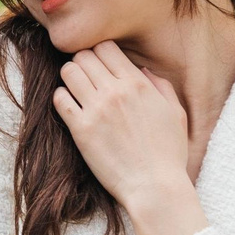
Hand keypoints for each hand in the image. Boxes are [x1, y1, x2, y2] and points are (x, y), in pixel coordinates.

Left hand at [51, 43, 205, 234]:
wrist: (154, 187)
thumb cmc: (168, 153)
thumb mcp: (175, 113)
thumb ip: (161, 86)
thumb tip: (142, 70)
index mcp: (138, 83)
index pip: (106, 47)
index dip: (100, 53)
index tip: (100, 66)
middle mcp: (115, 90)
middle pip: (84, 55)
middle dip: (83, 63)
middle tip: (86, 79)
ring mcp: (96, 108)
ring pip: (69, 71)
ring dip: (70, 77)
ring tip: (76, 91)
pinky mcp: (80, 129)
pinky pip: (59, 98)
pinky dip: (61, 98)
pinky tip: (71, 108)